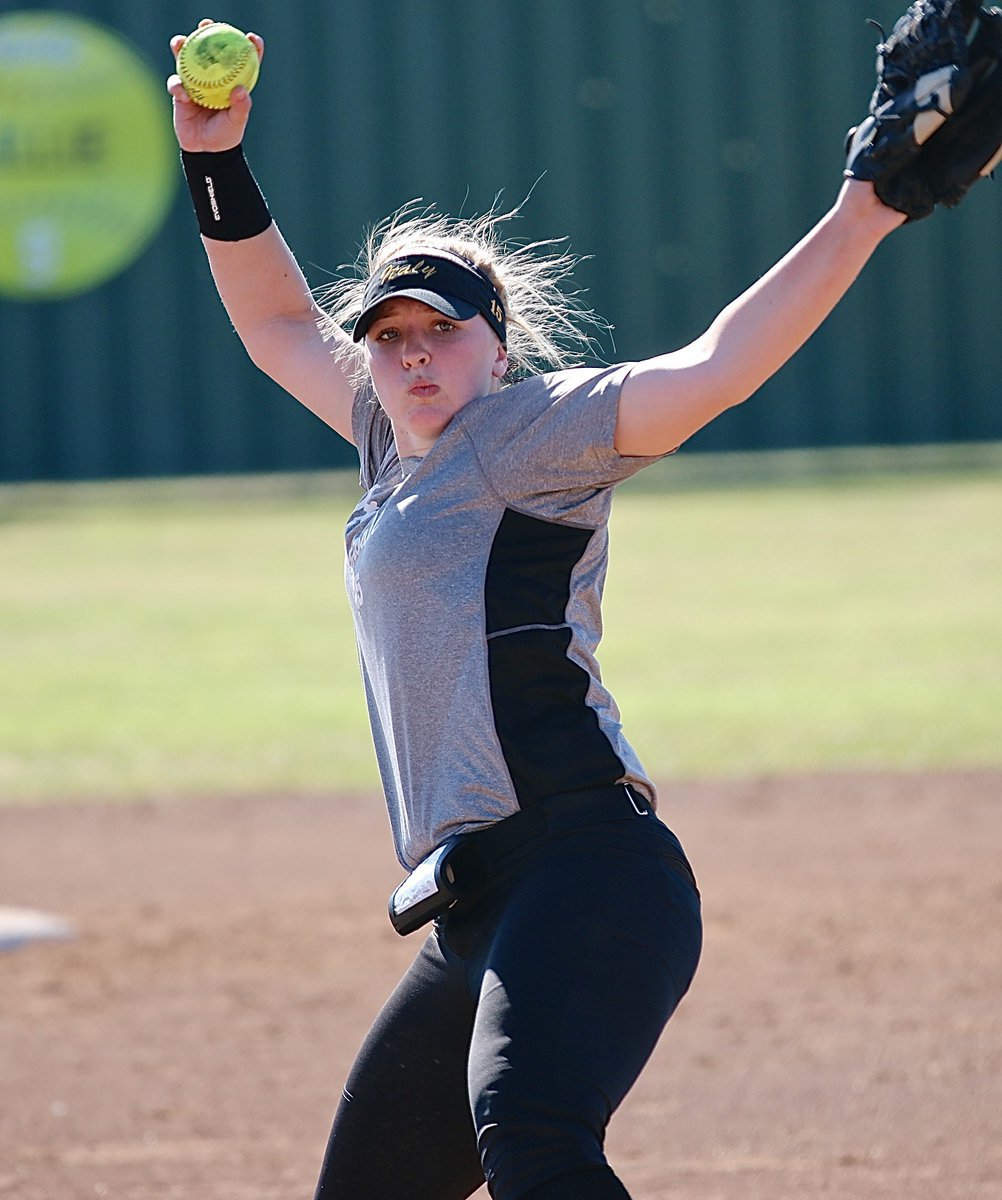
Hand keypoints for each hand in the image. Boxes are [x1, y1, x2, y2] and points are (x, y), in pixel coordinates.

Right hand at [166, 19, 263, 152]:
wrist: (206, 151)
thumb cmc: (225, 135)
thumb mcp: (236, 122)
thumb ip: (241, 106)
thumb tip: (241, 90)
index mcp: (230, 80)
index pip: (239, 59)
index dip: (247, 46)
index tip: (252, 38)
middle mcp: (211, 76)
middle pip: (208, 49)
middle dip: (207, 32)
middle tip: (207, 24)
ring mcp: (193, 82)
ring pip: (185, 59)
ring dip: (181, 47)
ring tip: (181, 41)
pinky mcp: (180, 93)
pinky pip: (176, 85)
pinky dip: (177, 86)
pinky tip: (182, 91)